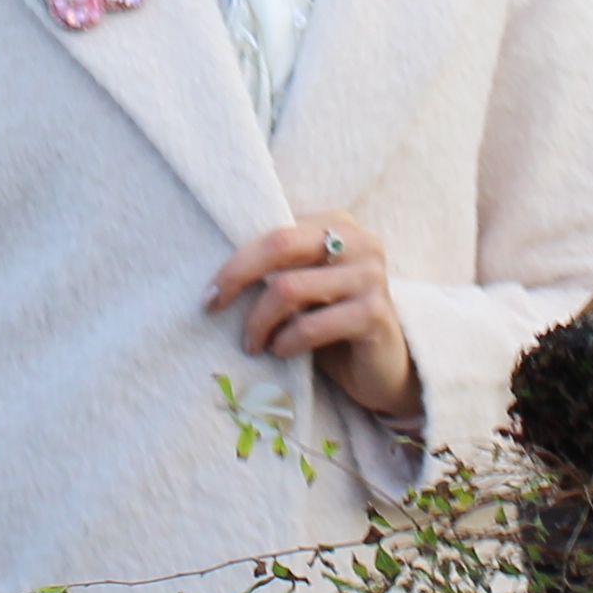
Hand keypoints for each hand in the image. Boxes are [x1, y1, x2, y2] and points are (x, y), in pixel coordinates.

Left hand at [209, 216, 414, 422]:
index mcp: (338, 224)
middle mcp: (360, 241)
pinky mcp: (374, 314)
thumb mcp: (303, 288)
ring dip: (259, 322)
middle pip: (279, 244)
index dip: (235, 259)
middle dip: (236, 276)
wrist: (383, 368)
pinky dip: (285, 342)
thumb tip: (218, 274)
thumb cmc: (331, 324)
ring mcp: (371, 276)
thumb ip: (277, 269)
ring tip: (253, 343)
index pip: (274, 229)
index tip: (209, 292)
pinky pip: (310, 326)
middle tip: (212, 307)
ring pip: (288, 288)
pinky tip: (281, 351)